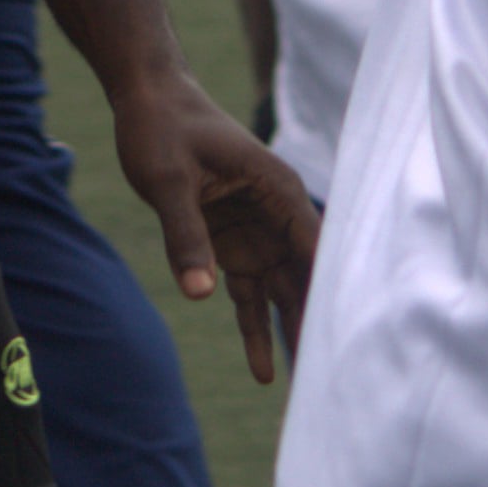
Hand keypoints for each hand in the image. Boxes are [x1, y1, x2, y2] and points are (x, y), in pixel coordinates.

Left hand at [109, 70, 316, 383]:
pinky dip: (254, 328)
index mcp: (276, 189)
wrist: (145, 98)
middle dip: (315, 321)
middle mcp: (275, 213)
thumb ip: (186, 235)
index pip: (314, 247)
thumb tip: (202, 293)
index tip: (342, 334)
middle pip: (304, 276)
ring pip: (280, 292)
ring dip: (289, 333)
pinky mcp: (231, 244)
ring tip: (302, 388)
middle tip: (329, 376)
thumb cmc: (162, 125)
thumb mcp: (168, 179)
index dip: (329, 290)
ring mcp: (255, 231)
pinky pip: (247, 294)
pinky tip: (262, 371)